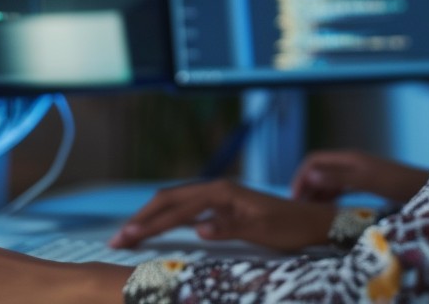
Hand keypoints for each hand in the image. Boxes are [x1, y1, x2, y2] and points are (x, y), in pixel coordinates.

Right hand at [108, 178, 333, 252]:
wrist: (312, 221)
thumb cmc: (289, 227)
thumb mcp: (263, 229)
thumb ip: (230, 226)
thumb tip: (199, 228)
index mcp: (222, 192)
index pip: (175, 208)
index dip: (148, 223)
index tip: (126, 237)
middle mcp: (217, 190)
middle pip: (168, 201)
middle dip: (141, 219)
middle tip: (117, 239)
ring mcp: (219, 197)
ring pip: (175, 204)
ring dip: (151, 218)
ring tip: (130, 234)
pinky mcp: (222, 206)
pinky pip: (187, 210)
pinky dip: (167, 219)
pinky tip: (159, 227)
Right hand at [289, 150, 428, 204]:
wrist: (426, 187)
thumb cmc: (400, 183)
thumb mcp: (368, 181)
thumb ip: (339, 179)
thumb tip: (309, 175)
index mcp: (349, 159)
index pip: (314, 161)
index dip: (301, 177)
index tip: (293, 198)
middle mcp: (351, 163)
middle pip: (319, 171)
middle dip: (306, 187)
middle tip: (297, 209)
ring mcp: (358, 172)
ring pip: (328, 181)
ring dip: (316, 194)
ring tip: (308, 213)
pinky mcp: (365, 183)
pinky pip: (340, 188)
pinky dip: (330, 197)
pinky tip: (327, 211)